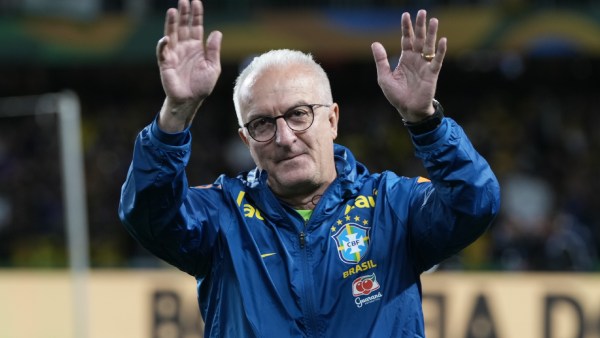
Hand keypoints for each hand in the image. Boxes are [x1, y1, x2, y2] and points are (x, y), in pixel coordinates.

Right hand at [156, 0, 221, 131]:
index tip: (196, 2)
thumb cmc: (202, 85)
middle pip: (183, 26)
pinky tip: (166, 38)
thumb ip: (214, 50)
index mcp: (196, 47)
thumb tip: (217, 32)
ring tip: (173, 11)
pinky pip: (163, 52)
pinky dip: (163, 45)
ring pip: (172, 34)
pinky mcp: (166, 63)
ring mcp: (174, 54)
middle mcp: (184, 47)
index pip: (195, 27)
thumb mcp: (213, 67)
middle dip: (184, 14)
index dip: (196, 15)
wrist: (191, 100)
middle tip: (184, 1)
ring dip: (172, 23)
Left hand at [371, 10, 445, 121]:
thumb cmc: (396, 95)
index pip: (406, 39)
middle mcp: (416, 59)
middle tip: (422, 11)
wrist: (408, 110)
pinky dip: (441, 51)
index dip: (406, 28)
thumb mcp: (384, 77)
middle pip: (419, 39)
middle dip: (420, 26)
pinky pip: (437, 60)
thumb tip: (375, 43)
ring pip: (429, 46)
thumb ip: (381, 60)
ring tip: (433, 20)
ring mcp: (425, 65)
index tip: (406, 15)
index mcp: (405, 59)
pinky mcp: (432, 74)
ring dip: (431, 34)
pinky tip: (443, 40)